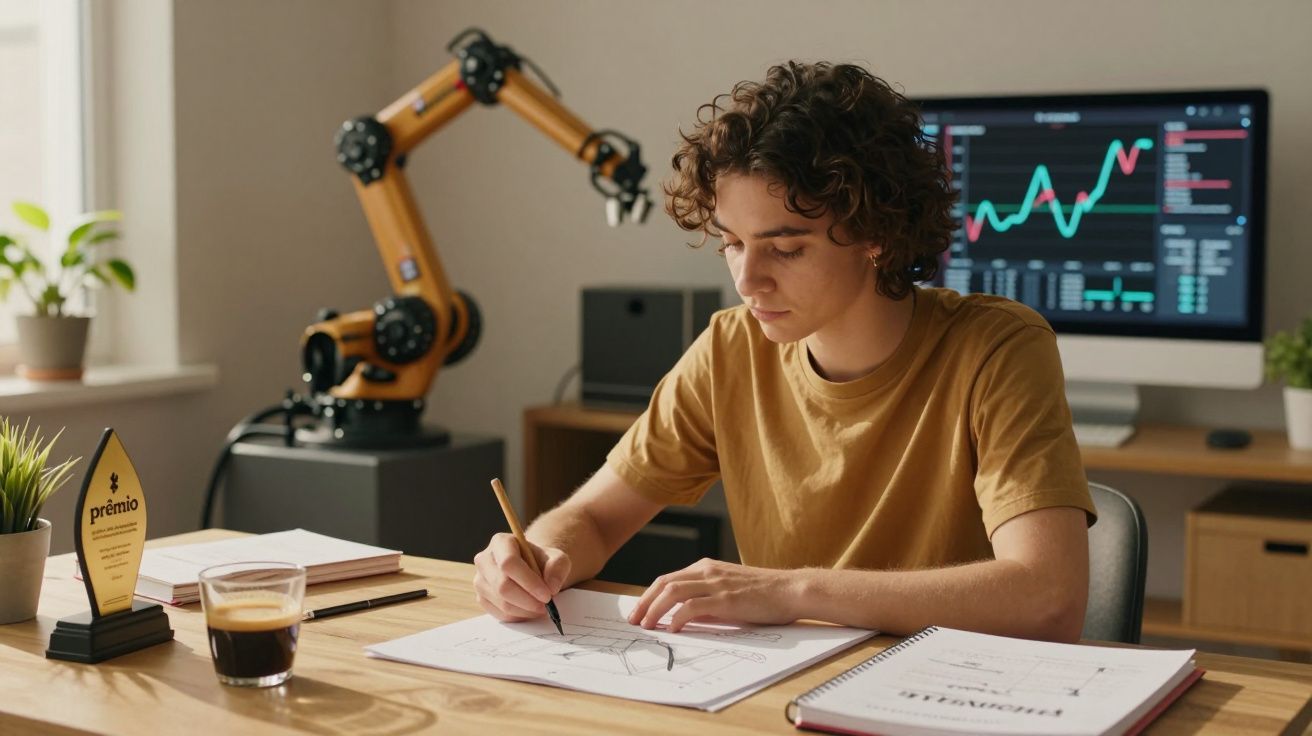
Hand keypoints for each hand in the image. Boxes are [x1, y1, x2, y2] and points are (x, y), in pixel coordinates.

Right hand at [472, 532, 570, 621]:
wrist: (531, 570)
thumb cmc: (542, 562)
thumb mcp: (557, 558)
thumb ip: (557, 568)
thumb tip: (551, 587)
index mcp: (501, 542)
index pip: (509, 563)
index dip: (528, 581)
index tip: (547, 595)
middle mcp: (485, 559)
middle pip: (502, 585)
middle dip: (527, 600)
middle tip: (545, 606)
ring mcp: (480, 580)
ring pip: (501, 602)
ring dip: (525, 610)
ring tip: (540, 608)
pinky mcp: (481, 598)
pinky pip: (499, 614)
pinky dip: (518, 616)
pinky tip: (529, 610)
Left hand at [627, 558, 801, 632]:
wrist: (790, 590)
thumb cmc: (764, 594)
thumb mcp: (728, 591)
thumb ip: (706, 599)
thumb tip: (684, 616)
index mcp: (706, 567)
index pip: (667, 579)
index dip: (649, 596)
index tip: (639, 612)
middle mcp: (707, 571)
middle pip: (664, 583)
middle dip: (644, 602)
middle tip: (634, 620)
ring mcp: (716, 583)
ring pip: (673, 592)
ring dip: (655, 609)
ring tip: (647, 626)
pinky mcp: (726, 599)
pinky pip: (693, 606)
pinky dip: (678, 617)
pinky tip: (673, 629)